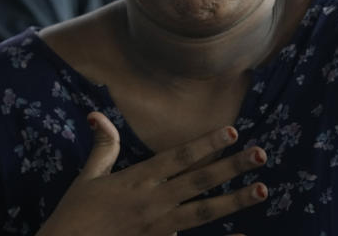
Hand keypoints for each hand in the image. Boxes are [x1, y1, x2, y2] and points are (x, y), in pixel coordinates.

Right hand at [38, 112, 268, 235]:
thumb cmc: (75, 216)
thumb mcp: (88, 179)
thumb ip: (103, 147)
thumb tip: (97, 114)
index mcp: (137, 181)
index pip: (178, 157)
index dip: (205, 143)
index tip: (232, 131)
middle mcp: (153, 203)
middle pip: (199, 181)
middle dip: (231, 166)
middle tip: (260, 154)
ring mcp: (158, 228)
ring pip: (203, 212)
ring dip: (234, 201)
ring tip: (262, 190)